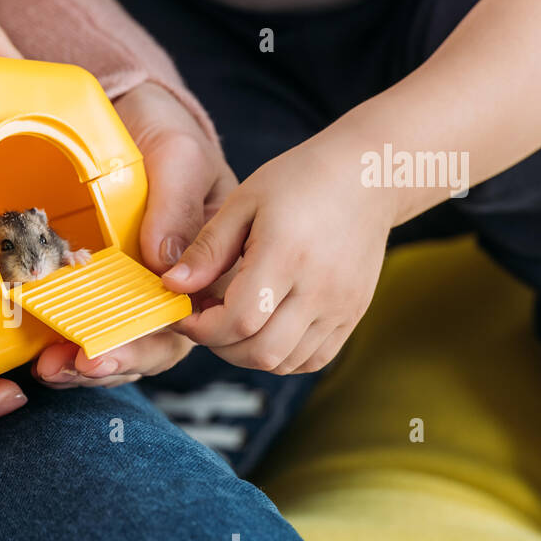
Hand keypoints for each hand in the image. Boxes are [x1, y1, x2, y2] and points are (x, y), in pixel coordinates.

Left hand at [33, 81, 238, 387]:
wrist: (131, 118)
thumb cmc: (167, 135)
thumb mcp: (179, 156)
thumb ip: (177, 204)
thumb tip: (163, 262)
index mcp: (212, 266)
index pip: (197, 318)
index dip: (162, 338)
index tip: (127, 343)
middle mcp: (179, 291)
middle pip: (157, 346)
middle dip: (118, 362)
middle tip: (82, 365)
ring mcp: (139, 298)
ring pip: (121, 351)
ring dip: (86, 369)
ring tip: (52, 370)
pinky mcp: (101, 297)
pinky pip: (88, 336)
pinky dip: (66, 353)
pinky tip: (41, 359)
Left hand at [163, 137, 394, 374]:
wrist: (368, 177)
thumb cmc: (300, 181)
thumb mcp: (243, 202)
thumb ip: (207, 249)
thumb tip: (172, 286)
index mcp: (286, 256)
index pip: (236, 322)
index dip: (200, 328)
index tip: (183, 313)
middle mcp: (319, 290)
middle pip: (259, 352)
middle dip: (218, 345)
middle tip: (205, 318)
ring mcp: (341, 307)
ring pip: (283, 362)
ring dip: (247, 353)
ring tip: (233, 320)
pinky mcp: (353, 315)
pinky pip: (311, 360)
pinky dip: (280, 356)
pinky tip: (264, 327)